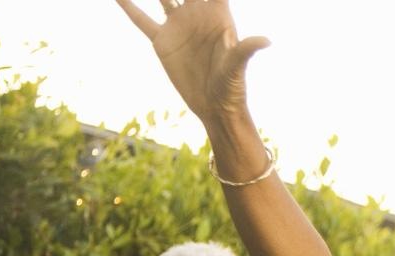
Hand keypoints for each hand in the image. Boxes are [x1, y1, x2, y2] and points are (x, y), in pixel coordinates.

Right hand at [114, 0, 270, 124]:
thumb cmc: (232, 86)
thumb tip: (266, 41)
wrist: (214, 105)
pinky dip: (128, 6)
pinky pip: (141, 19)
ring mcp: (178, 25)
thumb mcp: (237, 66)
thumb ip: (245, 49)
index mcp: (217, 13)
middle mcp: (197, 14)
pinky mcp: (161, 41)